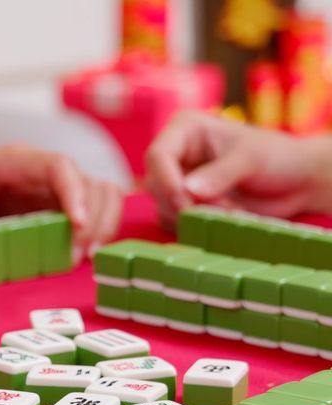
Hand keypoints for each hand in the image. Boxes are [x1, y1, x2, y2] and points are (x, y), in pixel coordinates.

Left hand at [0, 144, 123, 258]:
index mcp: (16, 161)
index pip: (59, 166)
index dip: (75, 193)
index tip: (76, 225)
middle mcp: (43, 173)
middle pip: (90, 183)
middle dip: (92, 220)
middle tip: (76, 255)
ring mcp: (54, 190)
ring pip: (101, 196)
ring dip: (102, 226)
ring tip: (83, 256)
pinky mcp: (57, 209)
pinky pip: (93, 212)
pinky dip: (97, 232)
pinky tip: (82, 254)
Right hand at [145, 110, 331, 227]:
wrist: (296, 181)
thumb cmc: (278, 158)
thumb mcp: (251, 159)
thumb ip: (220, 173)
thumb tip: (188, 190)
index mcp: (186, 130)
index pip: (157, 156)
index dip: (166, 181)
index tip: (186, 202)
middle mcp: (177, 155)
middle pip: (156, 186)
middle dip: (186, 203)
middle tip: (222, 209)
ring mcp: (179, 181)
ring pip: (164, 207)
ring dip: (195, 217)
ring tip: (231, 212)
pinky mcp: (185, 205)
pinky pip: (175, 222)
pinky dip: (197, 227)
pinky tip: (223, 218)